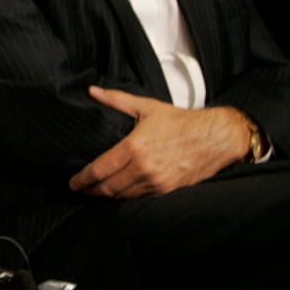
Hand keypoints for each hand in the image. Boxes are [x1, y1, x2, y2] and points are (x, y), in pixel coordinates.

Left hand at [69, 86, 248, 197]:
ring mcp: (156, 182)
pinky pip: (140, 198)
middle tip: (81, 190)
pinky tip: (120, 193)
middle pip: (108, 187)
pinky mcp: (167, 190)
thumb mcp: (147, 107)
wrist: (216, 137)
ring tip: (97, 192)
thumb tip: (93, 91)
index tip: (73, 183)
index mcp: (134, 147)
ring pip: (123, 196)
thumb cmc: (183, 122)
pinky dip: (128, 197)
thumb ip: (116, 100)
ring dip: (108, 196)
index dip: (83, 179)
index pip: (99, 169)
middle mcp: (143, 167)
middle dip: (91, 191)